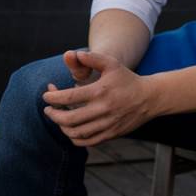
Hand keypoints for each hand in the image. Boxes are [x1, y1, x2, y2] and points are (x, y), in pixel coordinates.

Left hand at [42, 50, 159, 147]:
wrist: (149, 98)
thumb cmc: (127, 79)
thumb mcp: (112, 64)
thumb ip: (92, 58)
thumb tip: (74, 54)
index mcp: (100, 91)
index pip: (70, 97)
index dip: (54, 97)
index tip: (46, 95)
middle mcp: (103, 110)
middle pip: (69, 119)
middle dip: (53, 115)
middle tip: (47, 109)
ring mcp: (107, 124)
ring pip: (76, 132)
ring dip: (62, 127)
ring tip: (57, 118)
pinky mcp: (110, 134)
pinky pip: (87, 142)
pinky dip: (74, 137)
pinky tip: (70, 129)